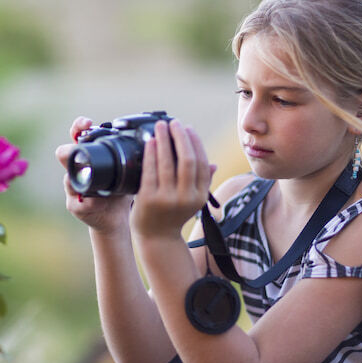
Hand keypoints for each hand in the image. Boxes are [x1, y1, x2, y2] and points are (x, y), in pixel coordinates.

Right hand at [55, 116, 132, 232]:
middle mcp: (76, 170)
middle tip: (77, 148)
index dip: (79, 126)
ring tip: (87, 176)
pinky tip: (95, 202)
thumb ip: (135, 155)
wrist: (116, 216)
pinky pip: (76, 202)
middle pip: (64, 154)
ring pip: (67, 179)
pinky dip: (87, 201)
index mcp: (88, 157)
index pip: (77, 136)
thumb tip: (154, 138)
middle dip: (68, 150)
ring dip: (76, 177)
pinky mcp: (76, 206)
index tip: (88, 122)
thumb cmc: (120, 189)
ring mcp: (73, 188)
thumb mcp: (128, 170)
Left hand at [131, 120, 214, 242]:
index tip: (188, 128)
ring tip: (161, 126)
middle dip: (180, 137)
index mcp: (199, 196)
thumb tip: (212, 163)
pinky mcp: (149, 199)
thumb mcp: (192, 201)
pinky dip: (151, 153)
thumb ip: (202, 182)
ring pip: (168, 162)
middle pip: (187, 160)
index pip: (201, 162)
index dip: (195, 143)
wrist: (157, 239)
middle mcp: (186, 198)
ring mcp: (167, 199)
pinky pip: (150, 170)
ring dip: (165, 140)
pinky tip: (151, 142)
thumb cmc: (173, 216)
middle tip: (174, 123)